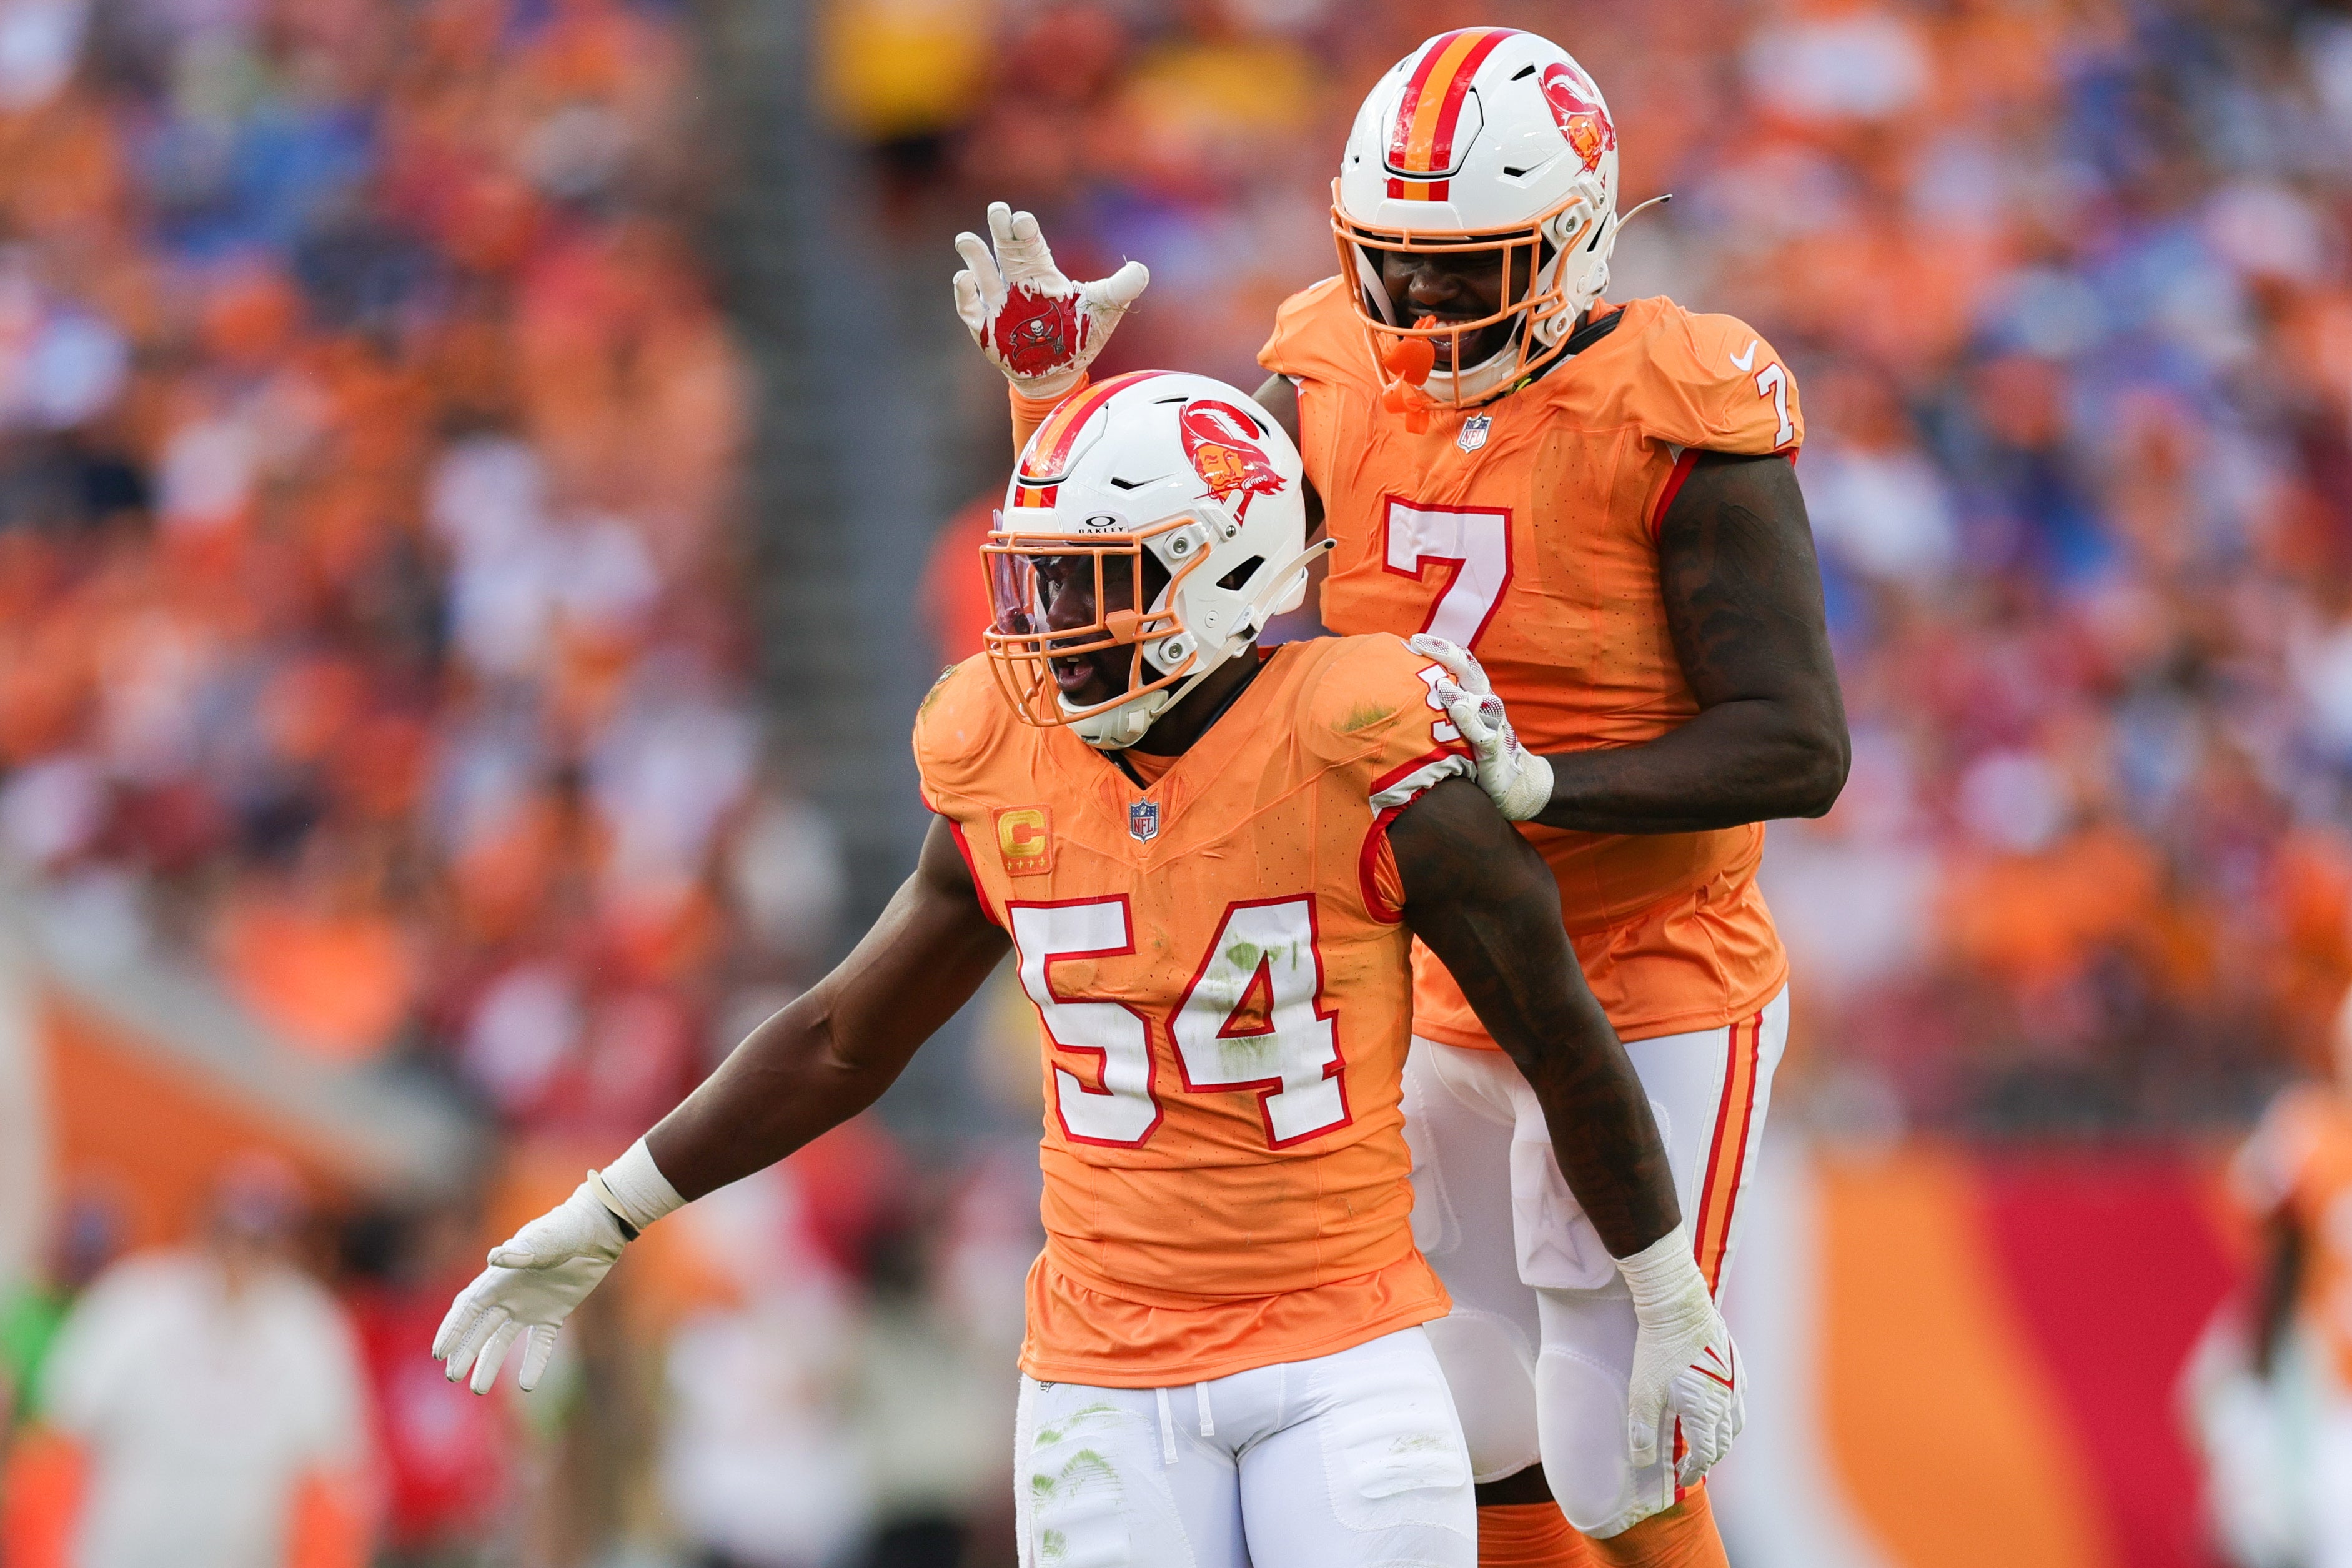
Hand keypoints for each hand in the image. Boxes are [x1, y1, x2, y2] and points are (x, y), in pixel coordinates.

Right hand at [432, 1182, 626, 1394]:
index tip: (440, 1352)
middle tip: (452, 1377)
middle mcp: (509, 1295)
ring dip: (490, 1364)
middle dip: (465, 1352)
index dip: (453, 1329)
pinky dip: (533, 1363)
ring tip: (479, 1389)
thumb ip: (523, 1251)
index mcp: (499, 1278)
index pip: (468, 1308)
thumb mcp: (546, 1239)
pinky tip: (527, 1385)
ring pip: (504, 1341)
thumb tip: (495, 1256)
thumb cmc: (567, 1229)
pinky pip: (540, 1344)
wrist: (598, 1232)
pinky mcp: (553, 1314)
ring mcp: (530, 1306)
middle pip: (480, 1329)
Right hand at [953, 202, 1147, 400]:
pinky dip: (964, 293)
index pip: (1032, 246)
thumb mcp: (1104, 310)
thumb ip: (1120, 289)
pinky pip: (969, 306)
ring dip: (975, 256)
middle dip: (1001, 231)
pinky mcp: (984, 327)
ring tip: (966, 239)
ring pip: (982, 273)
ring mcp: (997, 304)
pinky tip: (963, 279)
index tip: (1023, 220)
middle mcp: (1017, 283)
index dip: (1026, 232)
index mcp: (1043, 274)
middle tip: (998, 210)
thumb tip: (1142, 270)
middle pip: (1006, 251)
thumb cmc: (1078, 336)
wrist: (1057, 373)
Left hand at [1409, 634, 1553, 821]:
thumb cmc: (1478, 751)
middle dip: (1447, 654)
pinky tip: (1459, 713)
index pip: (1461, 665)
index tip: (1414, 639)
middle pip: (1470, 672)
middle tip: (1420, 643)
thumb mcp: (1459, 727)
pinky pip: (1485, 735)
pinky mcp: (1496, 751)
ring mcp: (1494, 726)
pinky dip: (1473, 724)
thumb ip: (1440, 710)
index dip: (1441, 649)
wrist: (1516, 783)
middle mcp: (1487, 704)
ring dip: (1460, 691)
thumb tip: (1403, 697)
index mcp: (1477, 696)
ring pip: (1481, 701)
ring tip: (1440, 684)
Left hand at [1618, 1225, 1743, 1498]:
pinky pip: (1740, 1396)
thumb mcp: (1644, 1392)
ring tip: (1709, 1441)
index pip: (1705, 1454)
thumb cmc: (1658, 1348)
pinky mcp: (1734, 1361)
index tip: (1683, 1476)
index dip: (1694, 1469)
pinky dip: (1732, 1411)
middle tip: (1694, 1463)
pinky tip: (1721, 1406)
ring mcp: (1735, 1380)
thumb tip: (1642, 1461)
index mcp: (1706, 1413)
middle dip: (1710, 1457)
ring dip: (1724, 1437)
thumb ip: (1643, 1429)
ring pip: (1737, 1420)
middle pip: (1724, 1441)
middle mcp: (1728, 1399)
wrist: (1677, 1305)